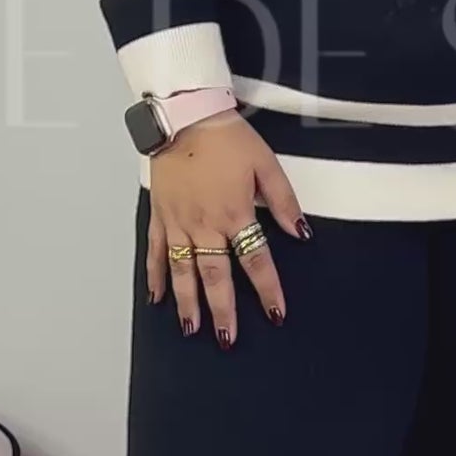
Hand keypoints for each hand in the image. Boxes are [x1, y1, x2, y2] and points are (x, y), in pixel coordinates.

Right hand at [147, 112, 305, 342]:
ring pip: (183, 271)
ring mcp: (178, 222)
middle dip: (223, 311)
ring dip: (188, 302)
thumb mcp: (266, 164)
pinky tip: (157, 297)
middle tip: (227, 339)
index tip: (275, 314)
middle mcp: (204, 225)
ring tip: (192, 328)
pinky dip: (156, 275)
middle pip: (215, 276)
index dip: (267, 290)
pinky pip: (156, 251)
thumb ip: (283, 202)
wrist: (185, 117)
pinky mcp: (160, 215)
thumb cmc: (226, 138)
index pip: (255, 260)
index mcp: (234, 214)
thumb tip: (300, 232)